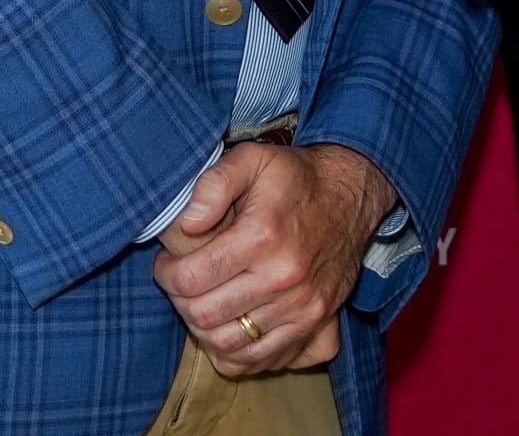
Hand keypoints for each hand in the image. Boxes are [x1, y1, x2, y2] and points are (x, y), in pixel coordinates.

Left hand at [153, 142, 393, 374]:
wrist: (352, 194)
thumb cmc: (296, 177)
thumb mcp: (253, 158)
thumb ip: (214, 183)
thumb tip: (187, 223)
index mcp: (262, 236)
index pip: (191, 278)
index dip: (166, 274)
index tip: (167, 263)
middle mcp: (283, 278)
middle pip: (205, 316)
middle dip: (180, 301)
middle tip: (182, 282)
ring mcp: (302, 306)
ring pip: (228, 345)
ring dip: (202, 330)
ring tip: (202, 302)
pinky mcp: (314, 323)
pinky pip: (259, 360)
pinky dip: (234, 354)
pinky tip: (228, 327)